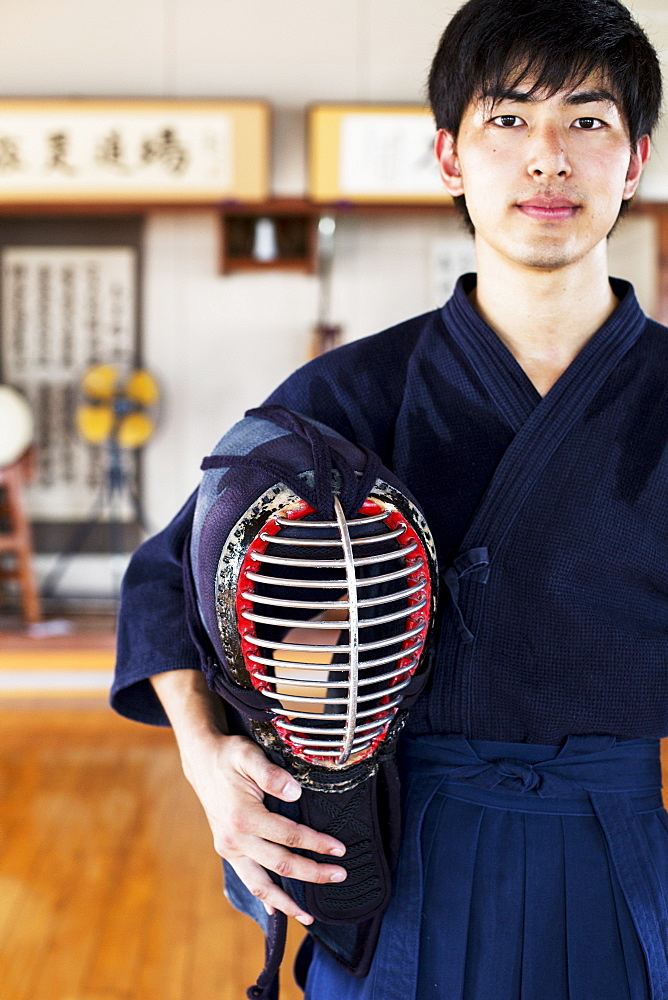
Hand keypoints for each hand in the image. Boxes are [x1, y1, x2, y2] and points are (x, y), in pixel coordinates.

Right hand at [150, 669, 346, 922]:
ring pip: (261, 884)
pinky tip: (276, 910)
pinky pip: (247, 880)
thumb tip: (295, 792)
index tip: (339, 849)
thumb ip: (271, 773)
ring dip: (287, 902)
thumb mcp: (248, 755)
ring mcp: (229, 849)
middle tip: (340, 875)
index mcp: (243, 816)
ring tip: (310, 915)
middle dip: (313, 874)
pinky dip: (263, 897)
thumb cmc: (230, 756)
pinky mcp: (228, 851)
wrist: (202, 762)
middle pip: (280, 865)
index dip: (316, 844)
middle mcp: (235, 839)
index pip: (288, 836)